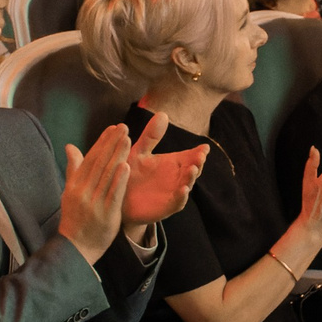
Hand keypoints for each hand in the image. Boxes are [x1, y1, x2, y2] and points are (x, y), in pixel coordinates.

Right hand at [58, 122, 133, 263]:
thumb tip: (70, 146)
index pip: (89, 159)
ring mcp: (94, 203)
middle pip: (99, 163)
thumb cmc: (75, 219)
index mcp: (74, 185)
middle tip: (124, 128)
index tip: (112, 128)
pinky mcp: (105, 215)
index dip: (102, 142)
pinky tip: (126, 166)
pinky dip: (119, 180)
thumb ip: (74, 169)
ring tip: (127, 139)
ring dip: (117, 156)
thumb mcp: (70, 193)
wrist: (76, 249)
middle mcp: (82, 192)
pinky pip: (113, 194)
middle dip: (112, 144)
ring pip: (107, 176)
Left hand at [120, 113, 206, 229]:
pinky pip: (176, 202)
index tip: (205, 147)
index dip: (199, 152)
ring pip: (187, 185)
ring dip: (191, 178)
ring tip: (193, 169)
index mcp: (172, 163)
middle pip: (193, 169)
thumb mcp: (139, 151)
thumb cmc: (128, 173)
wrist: (116, 197)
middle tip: (200, 156)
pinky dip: (181, 197)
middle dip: (198, 163)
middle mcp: (176, 178)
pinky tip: (183, 190)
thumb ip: (151, 136)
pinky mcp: (164, 207)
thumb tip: (163, 114)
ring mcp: (172, 193)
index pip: (190, 156)